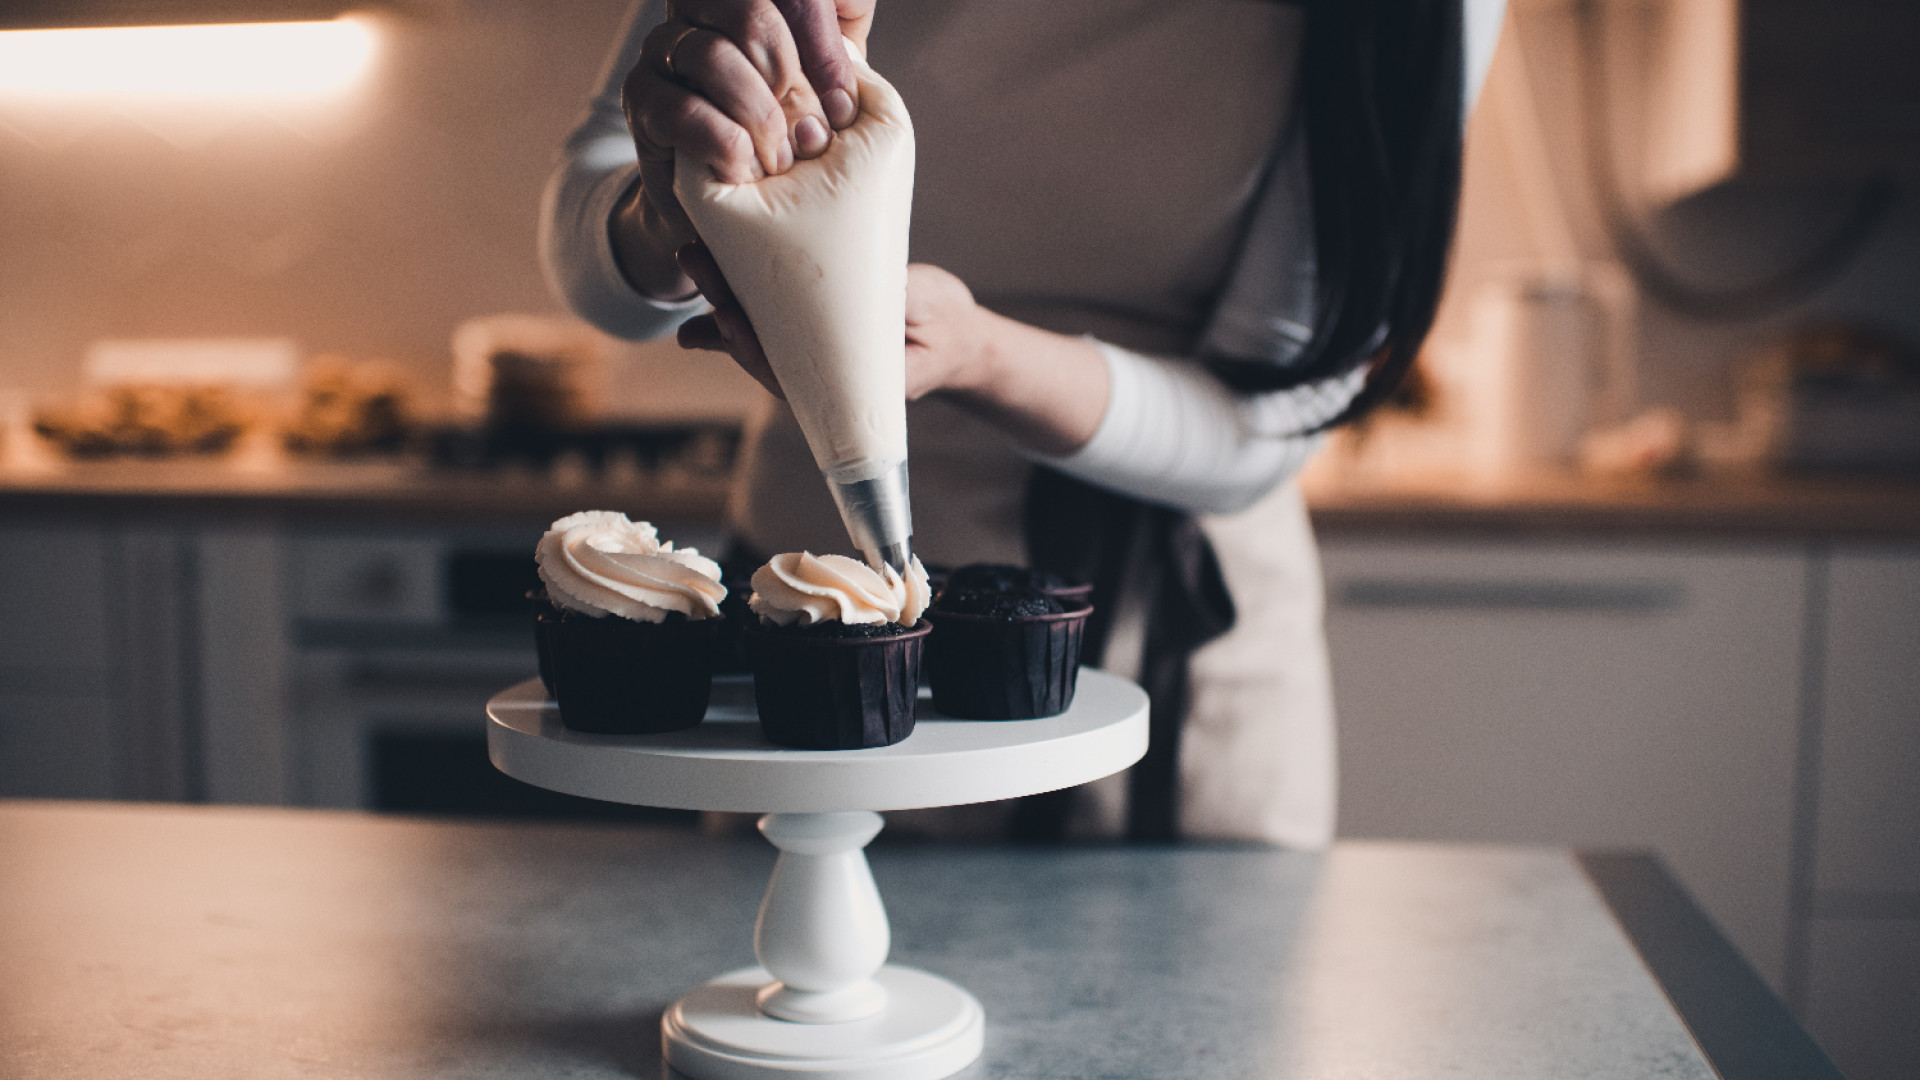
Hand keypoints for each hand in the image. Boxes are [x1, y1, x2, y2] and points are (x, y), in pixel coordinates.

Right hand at [611, 0, 875, 298]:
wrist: (742, 219)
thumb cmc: (799, 146)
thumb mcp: (838, 92)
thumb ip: (845, 46)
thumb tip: (848, 17)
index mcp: (753, 1)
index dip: (822, 41)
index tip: (843, 106)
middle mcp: (705, 10)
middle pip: (749, 7)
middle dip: (790, 74)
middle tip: (813, 133)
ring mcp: (667, 48)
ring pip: (712, 55)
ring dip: (758, 115)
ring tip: (781, 163)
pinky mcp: (642, 98)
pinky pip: (683, 110)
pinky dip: (725, 145)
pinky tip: (746, 173)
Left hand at [677, 252, 1105, 456]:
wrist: (957, 336)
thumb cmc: (946, 328)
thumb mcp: (923, 309)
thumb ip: (891, 296)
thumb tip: (860, 284)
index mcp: (841, 383)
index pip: (780, 371)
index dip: (748, 346)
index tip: (727, 315)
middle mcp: (817, 371)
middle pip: (756, 343)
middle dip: (720, 304)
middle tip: (693, 257)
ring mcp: (812, 348)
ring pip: (757, 325)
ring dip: (721, 291)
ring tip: (692, 251)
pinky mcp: (811, 322)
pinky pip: (769, 308)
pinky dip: (741, 284)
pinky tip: (713, 254)